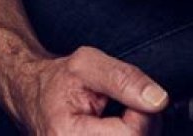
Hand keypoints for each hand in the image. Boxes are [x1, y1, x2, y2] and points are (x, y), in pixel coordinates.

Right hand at [11, 46, 167, 134]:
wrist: (33, 98)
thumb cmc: (58, 81)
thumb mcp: (87, 63)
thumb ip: (123, 78)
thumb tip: (159, 99)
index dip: (142, 111)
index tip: (132, 96)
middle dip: (144, 127)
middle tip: (128, 107)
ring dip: (138, 135)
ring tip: (121, 120)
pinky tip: (118, 133)